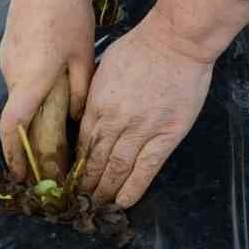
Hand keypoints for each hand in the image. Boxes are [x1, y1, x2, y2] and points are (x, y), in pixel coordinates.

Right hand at [0, 0, 93, 180]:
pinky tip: (52, 84)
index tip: (22, 175)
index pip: (13, 126)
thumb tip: (78, 118)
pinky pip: (19, 77)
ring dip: (33, 110)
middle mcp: (13, 74)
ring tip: (57, 119)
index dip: (15, 154)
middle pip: (18, 115)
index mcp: (31, 80)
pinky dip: (32, 90)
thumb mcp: (84, 54)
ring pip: (19, 95)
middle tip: (49, 157)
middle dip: (30, 140)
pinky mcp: (9, 48)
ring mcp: (7, 60)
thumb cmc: (68, 13)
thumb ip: (80, 90)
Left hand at [76, 17, 214, 207]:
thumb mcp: (105, 64)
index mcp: (98, 104)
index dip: (77, 166)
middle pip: (96, 161)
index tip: (72, 180)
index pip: (83, 144)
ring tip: (99, 207)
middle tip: (81, 203)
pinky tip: (125, 202)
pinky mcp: (166, 135)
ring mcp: (141, 130)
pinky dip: (134, 187)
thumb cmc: (142, 45)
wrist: (176, 41)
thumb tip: (88, 108)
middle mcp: (115, 121)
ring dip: (106, 190)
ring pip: (118, 168)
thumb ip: (95, 91)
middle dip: (87, 185)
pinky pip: (147, 167)